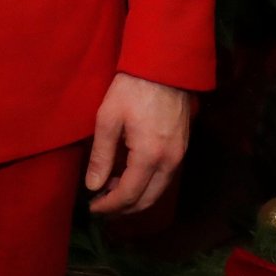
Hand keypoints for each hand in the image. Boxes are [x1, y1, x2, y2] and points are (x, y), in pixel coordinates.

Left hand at [85, 73, 190, 215]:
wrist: (164, 66)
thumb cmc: (132, 88)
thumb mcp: (108, 118)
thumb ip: (101, 155)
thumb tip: (93, 186)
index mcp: (149, 156)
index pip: (128, 195)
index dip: (109, 206)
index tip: (92, 208)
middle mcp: (169, 162)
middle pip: (147, 200)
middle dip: (123, 208)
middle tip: (101, 206)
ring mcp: (179, 155)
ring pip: (158, 191)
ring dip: (135, 197)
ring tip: (111, 191)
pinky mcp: (182, 148)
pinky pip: (164, 178)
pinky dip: (147, 185)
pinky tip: (129, 176)